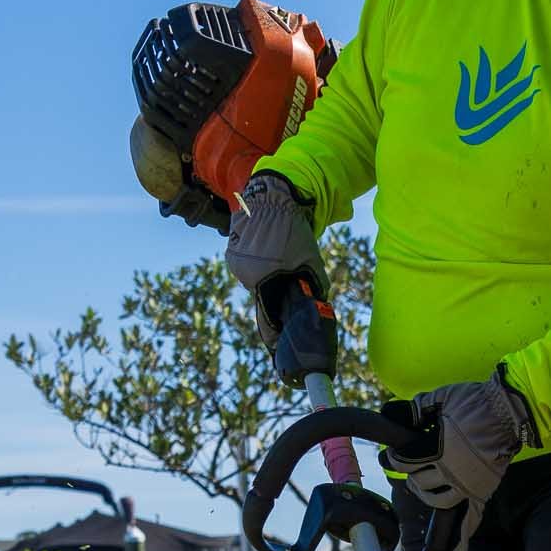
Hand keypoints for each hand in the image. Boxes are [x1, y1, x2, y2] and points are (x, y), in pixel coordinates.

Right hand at [226, 174, 327, 342]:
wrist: (274, 195)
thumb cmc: (295, 230)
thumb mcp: (311, 261)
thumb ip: (314, 287)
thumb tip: (317, 306)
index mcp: (261, 279)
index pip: (266, 320)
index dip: (274, 338)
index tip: (279, 355)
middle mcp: (243, 273)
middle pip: (262, 298)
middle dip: (276, 299)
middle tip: (289, 294)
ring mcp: (235, 261)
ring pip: (257, 281)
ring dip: (269, 278)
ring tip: (281, 261)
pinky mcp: (232, 249)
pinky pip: (249, 266)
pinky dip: (261, 264)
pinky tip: (271, 252)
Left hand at [399, 371, 536, 550]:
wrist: (509, 410)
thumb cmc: (475, 401)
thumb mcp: (441, 397)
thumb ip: (418, 409)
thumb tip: (398, 415)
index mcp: (437, 450)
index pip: (406, 462)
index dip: (395, 458)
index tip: (393, 454)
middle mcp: (451, 472)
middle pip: (420, 483)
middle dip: (411, 475)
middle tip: (410, 466)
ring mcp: (468, 486)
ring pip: (438, 502)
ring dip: (426, 496)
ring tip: (422, 487)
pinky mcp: (483, 493)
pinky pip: (474, 520)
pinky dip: (465, 540)